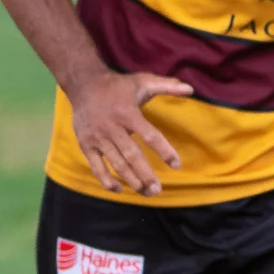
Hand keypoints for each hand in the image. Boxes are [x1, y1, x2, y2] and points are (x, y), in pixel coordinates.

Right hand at [68, 68, 191, 194]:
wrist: (83, 84)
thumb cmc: (118, 86)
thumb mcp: (143, 81)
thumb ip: (167, 85)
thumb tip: (190, 89)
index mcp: (128, 114)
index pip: (150, 136)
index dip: (164, 151)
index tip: (176, 165)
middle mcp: (112, 128)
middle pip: (132, 155)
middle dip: (145, 174)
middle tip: (158, 190)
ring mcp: (97, 138)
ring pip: (116, 163)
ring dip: (131, 180)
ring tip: (146, 192)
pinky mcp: (85, 144)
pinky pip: (95, 165)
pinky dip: (105, 179)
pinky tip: (118, 189)